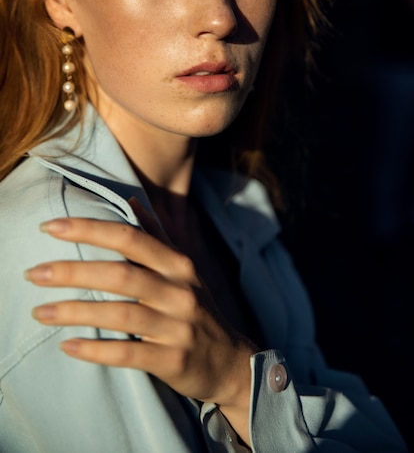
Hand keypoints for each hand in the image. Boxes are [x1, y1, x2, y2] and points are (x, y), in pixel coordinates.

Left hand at [25, 199, 255, 441]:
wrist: (231, 362)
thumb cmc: (196, 309)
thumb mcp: (182, 270)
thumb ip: (156, 235)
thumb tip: (132, 200)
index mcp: (178, 264)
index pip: (130, 238)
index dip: (90, 229)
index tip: (51, 226)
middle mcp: (180, 291)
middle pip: (121, 275)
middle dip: (74, 271)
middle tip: (34, 273)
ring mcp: (178, 327)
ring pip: (121, 315)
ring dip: (76, 312)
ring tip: (40, 311)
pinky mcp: (174, 360)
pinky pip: (128, 355)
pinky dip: (96, 350)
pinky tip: (67, 346)